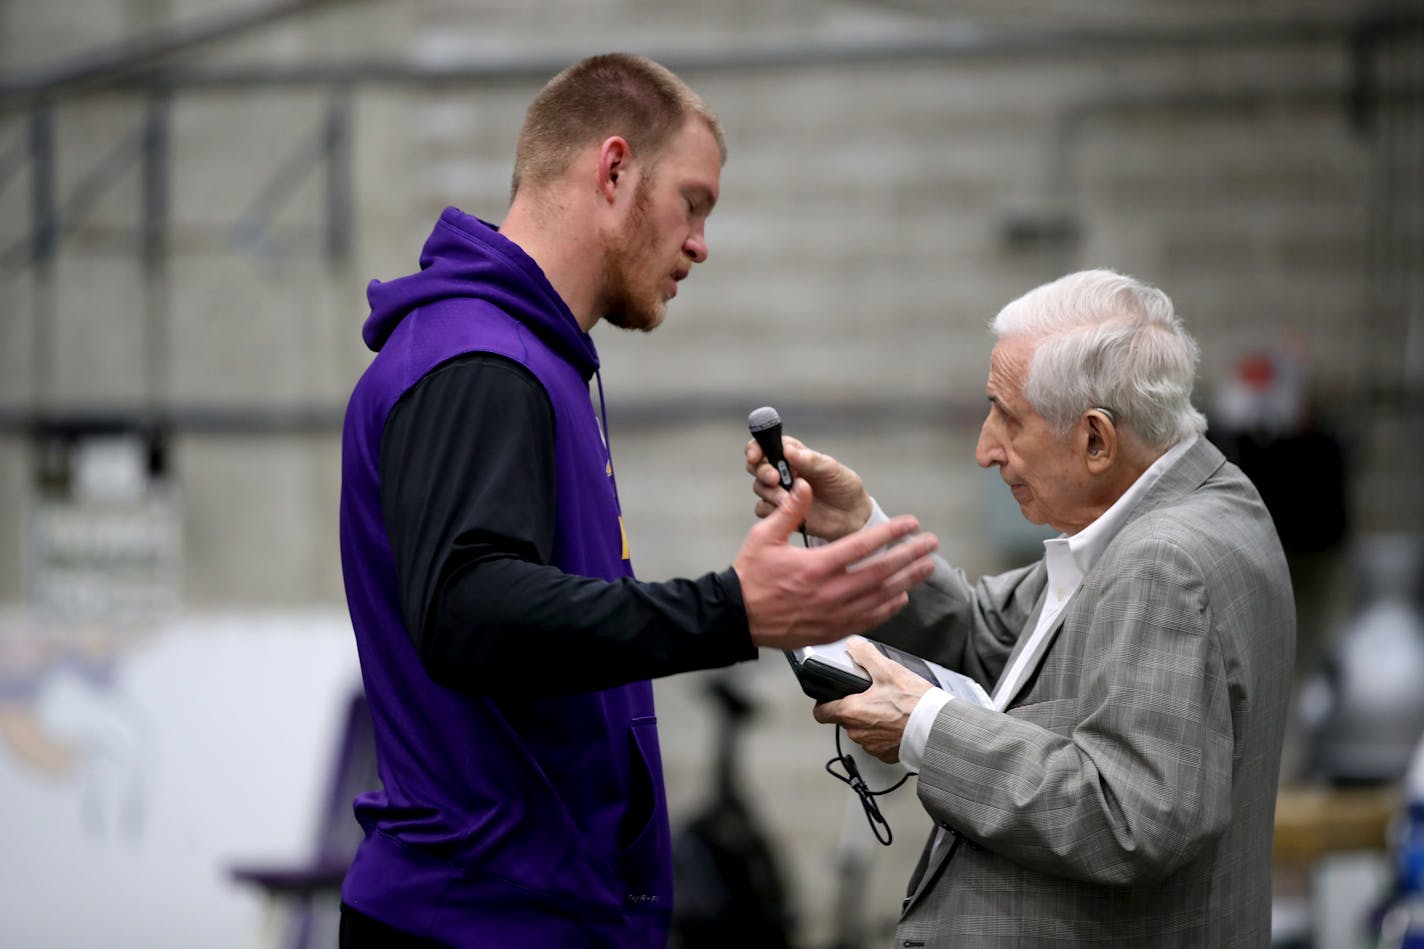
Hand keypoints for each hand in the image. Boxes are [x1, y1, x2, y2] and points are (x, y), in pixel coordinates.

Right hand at [733, 480, 937, 650]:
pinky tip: (902, 597)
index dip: (892, 532)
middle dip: (911, 556)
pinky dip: (888, 608)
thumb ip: (789, 511)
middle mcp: (831, 591)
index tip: (911, 523)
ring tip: (927, 568)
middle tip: (931, 544)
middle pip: (882, 571)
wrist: (736, 618)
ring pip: (881, 597)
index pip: (864, 545)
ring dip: (907, 581)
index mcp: (817, 565)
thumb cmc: (750, 576)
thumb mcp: (764, 536)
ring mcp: (834, 614)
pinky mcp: (831, 630)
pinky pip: (869, 619)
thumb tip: (806, 485)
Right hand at [744, 435, 872, 540]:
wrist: (851, 516)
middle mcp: (782, 471)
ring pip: (759, 487)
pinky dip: (771, 510)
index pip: (765, 444)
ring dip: (770, 492)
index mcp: (793, 454)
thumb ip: (811, 460)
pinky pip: (762, 509)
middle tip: (775, 479)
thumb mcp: (832, 470)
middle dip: (762, 471)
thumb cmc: (843, 486)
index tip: (755, 456)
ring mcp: (779, 491)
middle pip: (756, 466)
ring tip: (789, 499)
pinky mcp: (779, 510)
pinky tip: (787, 510)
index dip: (755, 448)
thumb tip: (788, 450)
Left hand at [813, 637, 933, 763]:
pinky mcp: (885, 755)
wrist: (937, 727)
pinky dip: (883, 734)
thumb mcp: (888, 670)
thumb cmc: (914, 703)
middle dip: (854, 708)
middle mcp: (857, 732)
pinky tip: (895, 722)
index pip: (821, 713)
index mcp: (851, 712)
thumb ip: (866, 655)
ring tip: (887, 708)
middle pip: (844, 720)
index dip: (823, 704)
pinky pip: (877, 743)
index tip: (829, 698)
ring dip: (869, 721)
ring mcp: (871, 746)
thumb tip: (853, 645)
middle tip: (870, 696)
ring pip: (861, 732)